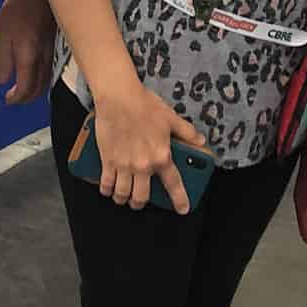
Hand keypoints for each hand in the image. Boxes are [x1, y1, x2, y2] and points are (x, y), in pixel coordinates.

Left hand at [0, 0, 54, 104]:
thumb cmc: (18, 8)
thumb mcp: (3, 35)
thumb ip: (3, 60)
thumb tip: (3, 80)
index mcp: (29, 57)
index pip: (26, 89)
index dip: (16, 99)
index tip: (7, 99)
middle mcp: (44, 57)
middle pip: (39, 88)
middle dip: (26, 98)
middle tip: (13, 97)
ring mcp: (52, 51)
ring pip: (47, 80)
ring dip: (35, 89)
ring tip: (22, 88)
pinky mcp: (56, 44)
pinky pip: (51, 68)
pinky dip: (42, 78)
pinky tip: (34, 72)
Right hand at [92, 81, 205, 214]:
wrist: (119, 97)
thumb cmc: (145, 105)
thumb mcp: (171, 118)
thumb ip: (186, 132)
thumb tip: (200, 141)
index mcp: (161, 156)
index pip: (173, 185)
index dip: (180, 200)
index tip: (183, 210)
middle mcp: (143, 166)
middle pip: (141, 197)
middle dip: (140, 203)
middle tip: (139, 200)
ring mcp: (124, 165)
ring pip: (122, 195)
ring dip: (123, 199)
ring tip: (123, 196)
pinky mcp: (107, 161)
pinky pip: (106, 184)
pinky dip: (107, 190)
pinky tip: (109, 188)